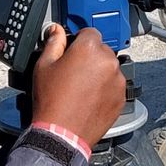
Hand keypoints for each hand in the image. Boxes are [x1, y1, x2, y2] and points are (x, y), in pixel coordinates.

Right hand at [32, 25, 125, 147]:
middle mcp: (107, 61)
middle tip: (73, 72)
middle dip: (89, 57)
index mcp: (89, 49)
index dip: (78, 40)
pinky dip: (105, 88)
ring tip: (81, 87)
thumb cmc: (52, 102)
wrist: (61, 134)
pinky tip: (89, 97)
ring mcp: (117, 80)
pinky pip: (115, 85)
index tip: (72, 50)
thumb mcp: (44, 66)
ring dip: (99, 72)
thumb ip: (53, 43)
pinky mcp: (121, 97)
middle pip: (101, 49)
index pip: (89, 31)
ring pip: (109, 68)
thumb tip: (56, 31)